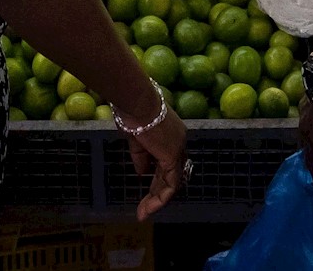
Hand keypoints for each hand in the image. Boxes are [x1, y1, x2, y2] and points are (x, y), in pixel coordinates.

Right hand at [121, 98, 188, 220]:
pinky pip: (170, 184)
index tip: (144, 183)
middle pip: (170, 173)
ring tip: (143, 212)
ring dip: (156, 199)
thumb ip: (141, 156)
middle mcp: (179, 142)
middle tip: (144, 207)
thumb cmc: (132, 112)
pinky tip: (148, 206)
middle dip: (156, 191)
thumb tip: (143, 173)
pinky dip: (159, 198)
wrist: (136, 100)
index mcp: (171, 133)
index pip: (167, 160)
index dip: (156, 174)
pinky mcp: (172, 156)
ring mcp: (178, 149)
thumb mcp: (135, 137)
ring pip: (171, 181)